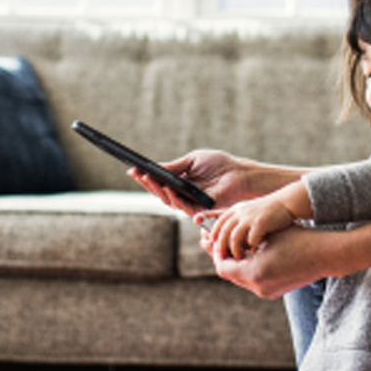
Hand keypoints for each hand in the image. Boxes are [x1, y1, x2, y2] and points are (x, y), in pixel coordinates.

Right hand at [131, 149, 305, 213]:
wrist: (238, 173)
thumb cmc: (219, 165)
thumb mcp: (192, 160)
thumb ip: (175, 166)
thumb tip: (155, 168)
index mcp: (180, 182)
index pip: (159, 181)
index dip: (146, 177)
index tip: (133, 169)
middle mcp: (182, 194)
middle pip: (160, 192)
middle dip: (147, 183)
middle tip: (137, 174)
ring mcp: (189, 202)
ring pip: (168, 200)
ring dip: (157, 189)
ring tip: (148, 177)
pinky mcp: (198, 209)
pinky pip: (182, 205)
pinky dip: (174, 196)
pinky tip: (168, 187)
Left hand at [201, 196, 296, 259]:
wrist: (287, 202)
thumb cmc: (269, 212)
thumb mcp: (249, 212)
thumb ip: (239, 222)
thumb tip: (229, 240)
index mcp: (236, 210)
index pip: (218, 223)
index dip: (214, 236)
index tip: (214, 248)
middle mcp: (240, 212)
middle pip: (223, 232)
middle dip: (221, 248)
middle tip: (224, 259)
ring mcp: (250, 217)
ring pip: (234, 238)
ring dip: (236, 251)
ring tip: (241, 259)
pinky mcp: (261, 222)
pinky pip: (250, 240)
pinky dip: (251, 248)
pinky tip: (256, 252)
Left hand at [207, 225, 341, 299]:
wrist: (324, 254)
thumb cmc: (296, 238)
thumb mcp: (266, 236)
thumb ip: (244, 240)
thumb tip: (223, 239)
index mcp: (254, 272)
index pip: (222, 267)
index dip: (217, 254)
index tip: (216, 242)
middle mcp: (258, 286)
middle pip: (231, 275)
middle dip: (227, 260)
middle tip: (224, 246)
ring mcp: (267, 292)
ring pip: (242, 279)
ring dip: (239, 266)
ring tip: (240, 250)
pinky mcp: (275, 292)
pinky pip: (254, 281)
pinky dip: (250, 270)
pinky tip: (255, 256)